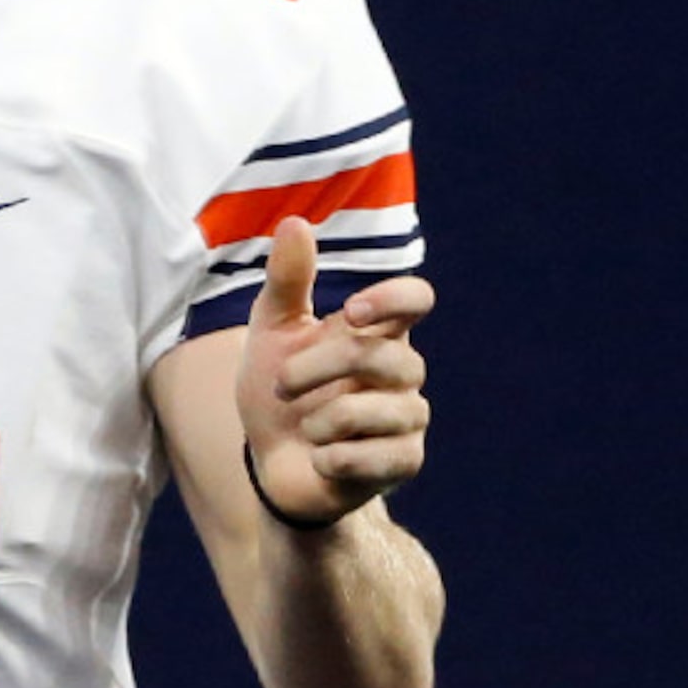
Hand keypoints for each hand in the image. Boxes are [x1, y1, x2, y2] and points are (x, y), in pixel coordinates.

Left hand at [237, 217, 432, 527]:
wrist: (271, 465)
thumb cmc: (278, 392)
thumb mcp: (271, 333)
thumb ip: (287, 281)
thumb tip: (295, 222)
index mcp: (376, 332)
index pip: (416, 298)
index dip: (394, 298)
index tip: (351, 311)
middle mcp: (402, 372)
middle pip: (384, 356)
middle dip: (320, 368)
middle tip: (281, 383)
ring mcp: (409, 418)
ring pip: (382, 410)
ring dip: (323, 420)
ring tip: (305, 429)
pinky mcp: (405, 462)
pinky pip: (377, 457)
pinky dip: (334, 457)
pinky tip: (321, 458)